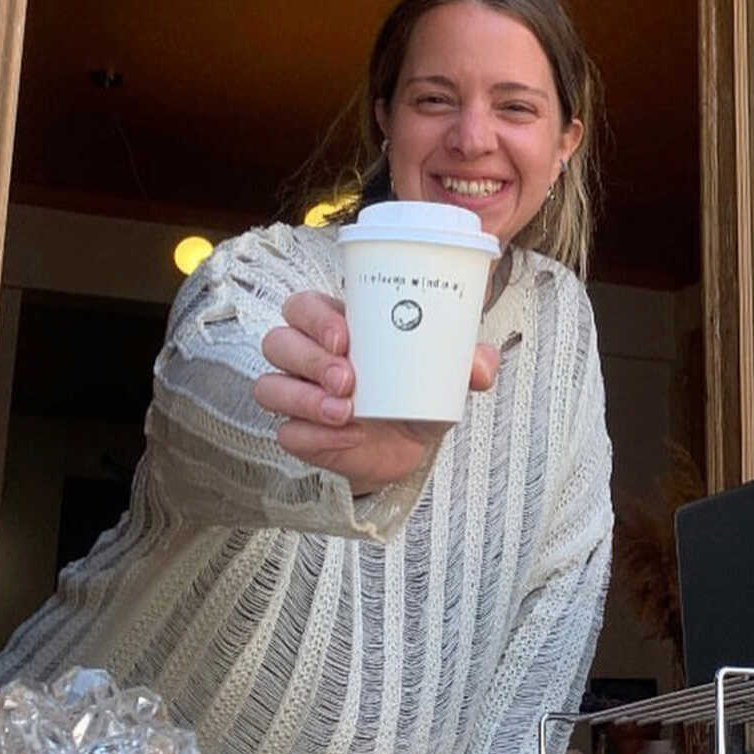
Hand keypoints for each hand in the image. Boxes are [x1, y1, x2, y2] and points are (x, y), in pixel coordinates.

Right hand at [253, 291, 499, 494]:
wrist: (410, 446)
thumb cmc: (416, 393)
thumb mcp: (445, 374)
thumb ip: (468, 363)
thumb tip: (482, 365)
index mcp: (336, 327)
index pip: (303, 307)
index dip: (314, 318)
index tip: (345, 337)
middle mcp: (308, 358)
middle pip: (279, 342)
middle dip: (310, 358)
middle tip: (348, 378)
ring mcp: (299, 397)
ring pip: (270, 387)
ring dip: (304, 398)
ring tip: (346, 410)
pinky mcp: (301, 435)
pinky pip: (288, 433)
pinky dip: (314, 435)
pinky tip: (348, 436)